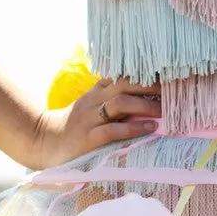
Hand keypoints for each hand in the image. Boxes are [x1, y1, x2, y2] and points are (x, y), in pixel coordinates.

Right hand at [20, 76, 160, 169]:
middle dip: (150, 85)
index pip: (122, 75)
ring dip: (145, 105)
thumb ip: (113, 100)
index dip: (145, 73)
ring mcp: (90, 118)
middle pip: (125, 83)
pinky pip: (112, 129)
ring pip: (120, 102)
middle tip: (173, 90)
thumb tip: (147, 98)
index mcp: (96, 92)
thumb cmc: (74, 126)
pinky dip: (133, 128)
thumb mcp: (91, 106)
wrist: (43, 142)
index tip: (167, 74)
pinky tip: (149, 129)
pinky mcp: (88, 138)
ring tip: (164, 111)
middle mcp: (94, 101)